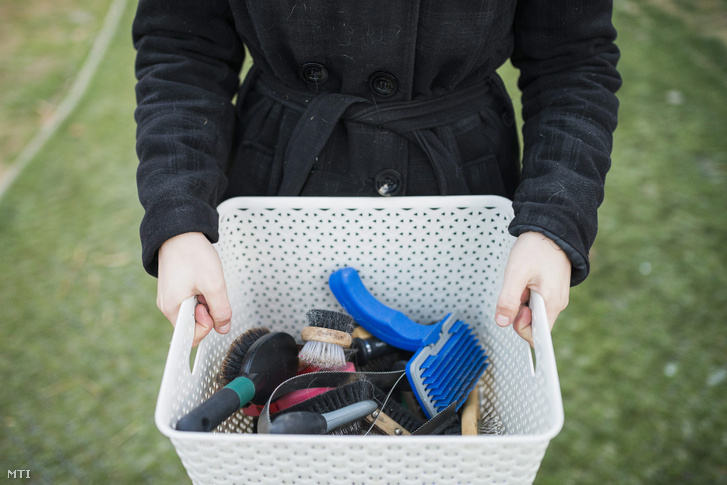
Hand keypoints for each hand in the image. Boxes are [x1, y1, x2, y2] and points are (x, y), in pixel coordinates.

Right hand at [157, 232, 231, 346]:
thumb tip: (224, 328)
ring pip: (194, 311)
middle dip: (207, 311)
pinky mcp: (174, 289)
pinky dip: (200, 293)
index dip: (206, 326)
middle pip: (194, 324)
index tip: (209, 306)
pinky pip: (191, 301)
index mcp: (173, 308)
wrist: (179, 231)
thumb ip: (221, 310)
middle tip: (209, 290)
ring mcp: (170, 297)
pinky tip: (200, 279)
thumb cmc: (193, 254)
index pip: (191, 337)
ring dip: (204, 301)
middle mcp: (167, 306)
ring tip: (204, 282)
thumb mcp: (214, 284)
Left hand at [495, 231, 571, 344]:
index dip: (520, 327)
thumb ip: (508, 300)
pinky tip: (526, 279)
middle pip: (533, 323)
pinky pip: (535, 301)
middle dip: (518, 311)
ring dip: (521, 301)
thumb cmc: (536, 248)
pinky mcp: (551, 290)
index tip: (515, 309)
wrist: (551, 229)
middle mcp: (556, 304)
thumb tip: (502, 322)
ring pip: (532, 311)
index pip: (537, 335)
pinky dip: (526, 294)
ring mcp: (555, 297)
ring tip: (523, 280)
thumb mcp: (516, 273)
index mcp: (551, 303)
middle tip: (518, 289)